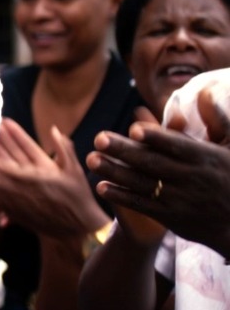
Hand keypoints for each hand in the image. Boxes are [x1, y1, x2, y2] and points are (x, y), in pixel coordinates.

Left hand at [0, 118, 107, 236]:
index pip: (14, 158)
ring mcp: (18, 201)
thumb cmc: (76, 197)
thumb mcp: (74, 170)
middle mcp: (25, 188)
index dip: (3, 145)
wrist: (75, 228)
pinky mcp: (13, 212)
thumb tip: (54, 129)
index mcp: (39, 175)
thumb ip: (64, 148)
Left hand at [89, 106, 229, 258]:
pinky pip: (142, 204)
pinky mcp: (169, 216)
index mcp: (203, 158)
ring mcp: (178, 198)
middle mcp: (189, 178)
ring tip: (91, 159)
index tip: (134, 129)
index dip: (156, 138)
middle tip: (98, 138)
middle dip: (124, 151)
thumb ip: (219, 120)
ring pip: (142, 184)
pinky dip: (121, 196)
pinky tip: (101, 187)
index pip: (176, 146)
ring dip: (114, 172)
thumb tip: (205, 93)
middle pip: (152, 163)